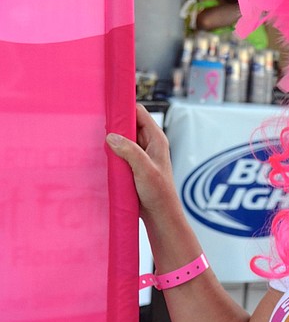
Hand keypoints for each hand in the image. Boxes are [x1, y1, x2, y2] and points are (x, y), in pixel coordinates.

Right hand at [106, 103, 178, 218]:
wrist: (159, 215)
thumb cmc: (159, 193)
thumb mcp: (144, 170)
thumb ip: (130, 151)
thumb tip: (111, 136)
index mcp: (156, 138)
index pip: (139, 112)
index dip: (124, 107)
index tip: (107, 106)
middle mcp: (149, 143)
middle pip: (129, 123)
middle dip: (114, 123)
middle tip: (97, 125)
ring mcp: (140, 153)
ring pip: (122, 137)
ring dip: (111, 139)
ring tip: (96, 139)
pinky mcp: (133, 164)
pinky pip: (120, 151)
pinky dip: (111, 151)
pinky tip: (101, 154)